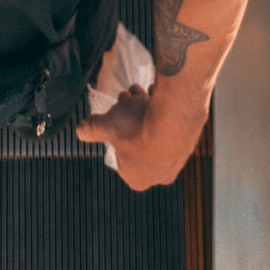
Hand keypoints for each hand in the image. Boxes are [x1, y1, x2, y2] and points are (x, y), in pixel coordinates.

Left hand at [76, 82, 203, 191]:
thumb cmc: (137, 129)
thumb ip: (93, 129)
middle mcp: (159, 174)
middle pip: (138, 140)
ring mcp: (177, 158)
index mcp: (137, 178)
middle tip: (126, 98)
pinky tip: (156, 94)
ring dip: (144, 109)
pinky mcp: (190, 140)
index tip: (115, 113)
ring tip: (139, 90)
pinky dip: (162, 109)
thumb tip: (79, 131)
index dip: (116, 131)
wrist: (174, 117)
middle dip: (130, 116)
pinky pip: (172, 124)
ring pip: (155, 130)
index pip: (121, 155)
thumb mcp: (108, 125)